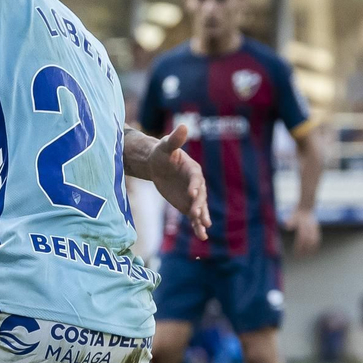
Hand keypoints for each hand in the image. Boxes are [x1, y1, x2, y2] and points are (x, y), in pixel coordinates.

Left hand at [147, 124, 209, 240]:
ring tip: (204, 229)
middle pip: (200, 196)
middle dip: (199, 204)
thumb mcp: (166, 146)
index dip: (194, 185)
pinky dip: (198, 226)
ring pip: (199, 208)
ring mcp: (193, 196)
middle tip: (197, 214)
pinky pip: (194, 216)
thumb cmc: (162, 153)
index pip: (196, 178)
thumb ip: (175, 140)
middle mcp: (196, 183)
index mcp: (193, 169)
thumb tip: (183, 125)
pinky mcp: (187, 205)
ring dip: (202, 218)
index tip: (192, 193)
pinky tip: (202, 236)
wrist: (158, 165)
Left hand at [290, 207, 320, 256]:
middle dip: (304, 249)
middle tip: (300, 257)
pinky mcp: (317, 229)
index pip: (302, 238)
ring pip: (314, 240)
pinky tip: (313, 251)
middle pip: (308, 241)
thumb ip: (290, 221)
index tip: (296, 253)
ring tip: (307, 256)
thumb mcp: (292, 216)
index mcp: (303, 225)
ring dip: (311, 249)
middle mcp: (310, 228)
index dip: (299, 246)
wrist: (306, 208)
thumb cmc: (296, 214)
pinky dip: (316, 245)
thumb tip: (287, 227)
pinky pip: (318, 238)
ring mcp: (314, 228)